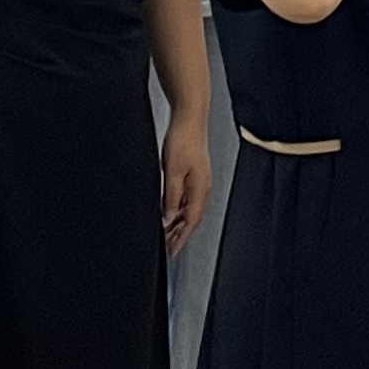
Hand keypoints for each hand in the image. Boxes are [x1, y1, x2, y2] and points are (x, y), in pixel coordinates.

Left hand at [159, 114, 209, 255]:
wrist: (189, 118)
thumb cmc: (184, 139)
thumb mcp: (172, 172)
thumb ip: (170, 197)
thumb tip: (167, 217)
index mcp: (200, 189)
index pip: (190, 222)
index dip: (180, 239)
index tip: (171, 251)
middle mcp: (202, 187)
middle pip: (191, 219)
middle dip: (179, 235)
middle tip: (167, 247)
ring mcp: (198, 180)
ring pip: (188, 210)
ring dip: (178, 223)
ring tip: (166, 234)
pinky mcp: (193, 173)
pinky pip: (186, 199)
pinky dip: (177, 209)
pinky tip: (168, 211)